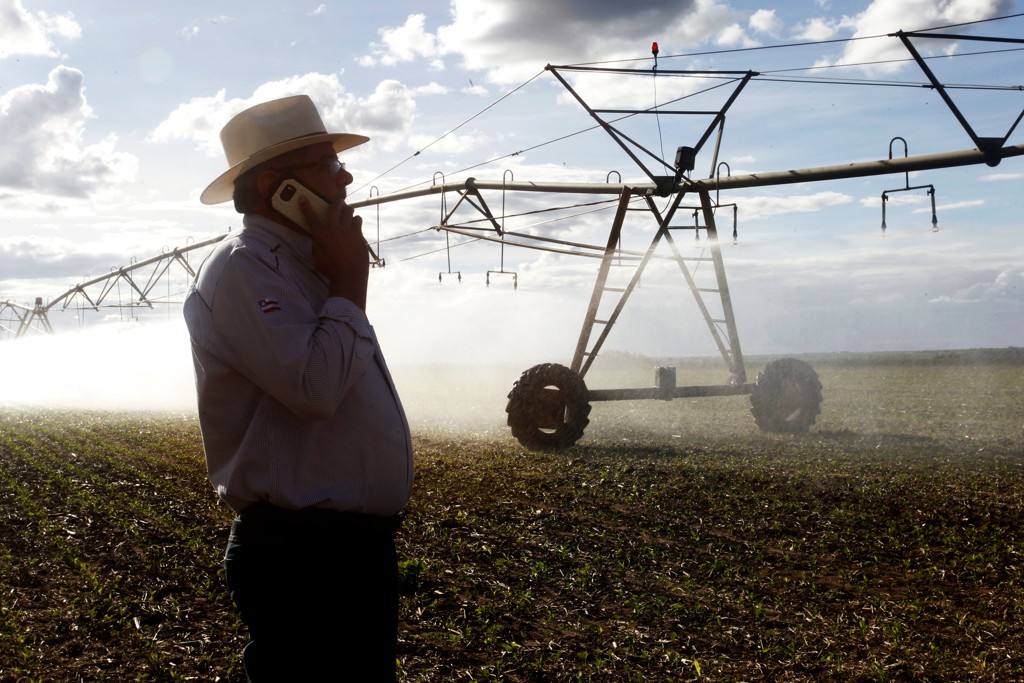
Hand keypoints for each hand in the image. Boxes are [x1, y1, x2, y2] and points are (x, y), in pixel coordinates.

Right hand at [302, 181, 368, 309]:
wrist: (349, 276)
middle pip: (335, 208)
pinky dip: (356, 222)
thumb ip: (317, 245)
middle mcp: (334, 229)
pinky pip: (358, 221)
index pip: (311, 217)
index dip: (306, 207)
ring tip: (348, 214)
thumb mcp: (317, 258)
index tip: (303, 198)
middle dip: (336, 201)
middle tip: (338, 200)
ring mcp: (348, 231)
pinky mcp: (359, 235)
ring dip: (348, 211)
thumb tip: (318, 239)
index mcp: (321, 235)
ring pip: (349, 212)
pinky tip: (355, 225)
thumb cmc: (330, 271)